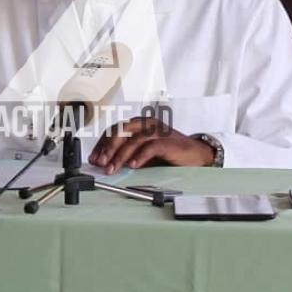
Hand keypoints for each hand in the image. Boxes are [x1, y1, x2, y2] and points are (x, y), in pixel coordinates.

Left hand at [88, 116, 215, 174]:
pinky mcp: (168, 141)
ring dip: (120, 155)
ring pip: (133, 139)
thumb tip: (106, 163)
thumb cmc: (170, 152)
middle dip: (108, 148)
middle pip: (121, 131)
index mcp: (139, 124)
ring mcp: (158, 131)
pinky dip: (140, 156)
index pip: (115, 130)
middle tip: (100, 163)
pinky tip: (132, 165)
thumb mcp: (144, 153)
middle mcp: (147, 124)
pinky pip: (150, 147)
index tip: (94, 158)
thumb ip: (127, 155)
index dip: (102, 144)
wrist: (196, 154)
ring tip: (112, 168)